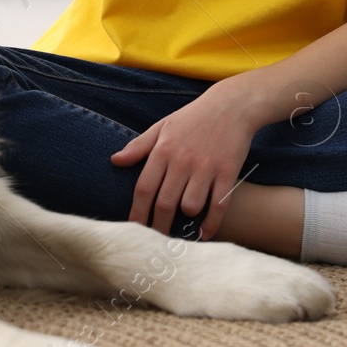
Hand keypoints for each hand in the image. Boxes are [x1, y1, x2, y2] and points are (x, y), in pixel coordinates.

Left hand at [110, 77, 261, 240]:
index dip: (137, 214)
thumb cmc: (193, 117)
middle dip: (158, 227)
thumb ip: (139, 146)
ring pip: (190, 206)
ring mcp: (207, 167)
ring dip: (185, 221)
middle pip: (165, 203)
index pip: (144, 189)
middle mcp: (183, 160)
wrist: (232, 105)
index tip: (133, 230)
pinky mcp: (228, 172)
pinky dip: (211, 224)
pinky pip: (218, 206)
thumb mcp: (163, 126)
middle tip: (155, 241)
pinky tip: (204, 233)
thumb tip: (115, 161)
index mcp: (163, 149)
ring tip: (181, 228)